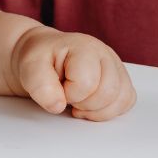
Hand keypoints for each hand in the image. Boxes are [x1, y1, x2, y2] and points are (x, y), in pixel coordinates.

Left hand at [8, 26, 135, 121]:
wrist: (44, 56)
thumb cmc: (41, 59)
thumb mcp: (30, 67)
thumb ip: (40, 85)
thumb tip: (58, 105)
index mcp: (84, 47)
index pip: (87, 83)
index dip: (69, 94)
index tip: (58, 87)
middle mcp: (105, 54)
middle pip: (109, 93)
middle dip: (85, 104)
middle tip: (68, 97)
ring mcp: (116, 67)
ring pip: (122, 99)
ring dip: (98, 110)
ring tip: (79, 102)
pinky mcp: (121, 80)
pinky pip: (127, 102)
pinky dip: (109, 110)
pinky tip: (91, 105)